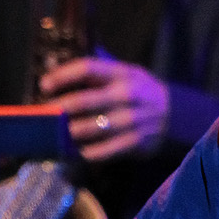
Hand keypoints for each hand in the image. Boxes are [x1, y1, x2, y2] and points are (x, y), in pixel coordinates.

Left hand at [38, 52, 170, 160]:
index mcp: (123, 73)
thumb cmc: (140, 92)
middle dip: (59, 109)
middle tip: (43, 115)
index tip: (44, 85)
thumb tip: (57, 66)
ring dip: (67, 133)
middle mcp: (127, 95)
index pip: (88, 68)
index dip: (63, 75)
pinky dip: (85, 153)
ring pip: (90, 128)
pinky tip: (72, 152)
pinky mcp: (134, 142)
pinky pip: (104, 150)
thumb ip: (98, 70)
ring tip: (51, 135)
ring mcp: (132, 120)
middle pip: (84, 100)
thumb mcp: (126, 73)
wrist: (175, 116)